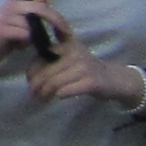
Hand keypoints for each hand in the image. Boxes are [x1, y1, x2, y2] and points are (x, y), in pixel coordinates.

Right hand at [0, 0, 61, 68]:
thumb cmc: (2, 41)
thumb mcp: (20, 27)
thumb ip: (32, 14)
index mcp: (15, 4)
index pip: (42, 6)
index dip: (57, 17)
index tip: (67, 31)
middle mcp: (10, 7)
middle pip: (39, 11)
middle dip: (55, 23)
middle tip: (66, 36)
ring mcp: (4, 17)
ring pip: (32, 25)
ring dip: (40, 37)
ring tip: (40, 46)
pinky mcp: (0, 30)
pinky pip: (23, 34)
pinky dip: (29, 42)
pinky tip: (27, 49)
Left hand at [28, 43, 145, 107]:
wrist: (115, 79)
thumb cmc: (87, 70)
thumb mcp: (69, 59)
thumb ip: (51, 62)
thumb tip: (30, 75)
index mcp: (66, 45)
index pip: (40, 58)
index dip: (31, 73)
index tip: (30, 82)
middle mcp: (74, 53)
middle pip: (45, 73)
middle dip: (36, 86)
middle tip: (33, 96)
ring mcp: (83, 67)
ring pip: (54, 82)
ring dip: (45, 94)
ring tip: (41, 99)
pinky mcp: (91, 82)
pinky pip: (66, 90)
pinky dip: (59, 95)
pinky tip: (58, 97)